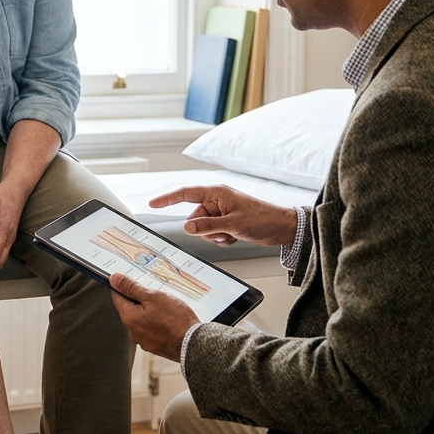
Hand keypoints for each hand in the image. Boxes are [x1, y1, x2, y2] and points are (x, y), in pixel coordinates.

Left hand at [109, 273, 199, 361]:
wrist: (194, 345)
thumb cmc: (175, 320)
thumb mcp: (152, 297)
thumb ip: (131, 287)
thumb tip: (114, 279)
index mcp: (129, 318)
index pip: (117, 297)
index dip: (123, 286)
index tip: (131, 279)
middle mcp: (133, 332)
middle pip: (130, 308)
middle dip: (140, 298)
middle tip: (156, 292)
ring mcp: (144, 340)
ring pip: (142, 318)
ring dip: (150, 310)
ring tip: (166, 306)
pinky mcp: (155, 345)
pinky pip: (152, 328)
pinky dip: (158, 321)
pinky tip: (170, 318)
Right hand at [150, 186, 298, 247]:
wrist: (281, 228)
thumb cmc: (262, 219)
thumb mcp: (231, 224)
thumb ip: (206, 225)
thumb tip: (186, 227)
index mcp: (216, 193)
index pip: (185, 194)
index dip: (167, 199)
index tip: (153, 204)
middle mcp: (217, 201)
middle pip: (194, 217)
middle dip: (205, 229)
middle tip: (222, 232)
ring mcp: (222, 212)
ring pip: (203, 228)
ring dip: (215, 236)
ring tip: (232, 234)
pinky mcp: (227, 222)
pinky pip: (213, 234)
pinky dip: (221, 239)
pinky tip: (235, 237)